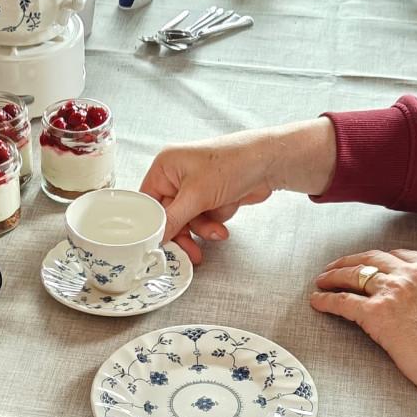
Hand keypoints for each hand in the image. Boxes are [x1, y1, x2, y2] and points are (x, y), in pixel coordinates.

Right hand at [140, 119, 335, 264]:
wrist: (269, 163)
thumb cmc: (232, 163)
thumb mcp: (196, 195)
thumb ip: (173, 219)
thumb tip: (156, 238)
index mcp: (165, 167)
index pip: (147, 202)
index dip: (151, 224)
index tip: (155, 245)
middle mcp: (177, 177)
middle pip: (168, 216)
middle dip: (182, 233)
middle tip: (188, 252)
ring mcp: (195, 188)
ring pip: (187, 221)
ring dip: (201, 230)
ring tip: (216, 232)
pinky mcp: (210, 198)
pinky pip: (203, 220)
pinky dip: (213, 225)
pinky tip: (223, 225)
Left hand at [311, 249, 416, 413]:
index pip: (400, 256)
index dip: (381, 260)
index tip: (373, 264)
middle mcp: (412, 275)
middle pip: (372, 259)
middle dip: (351, 261)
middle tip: (337, 267)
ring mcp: (393, 291)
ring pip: (354, 274)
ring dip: (334, 275)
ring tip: (322, 281)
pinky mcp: (376, 313)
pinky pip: (343, 301)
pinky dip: (326, 300)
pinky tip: (317, 301)